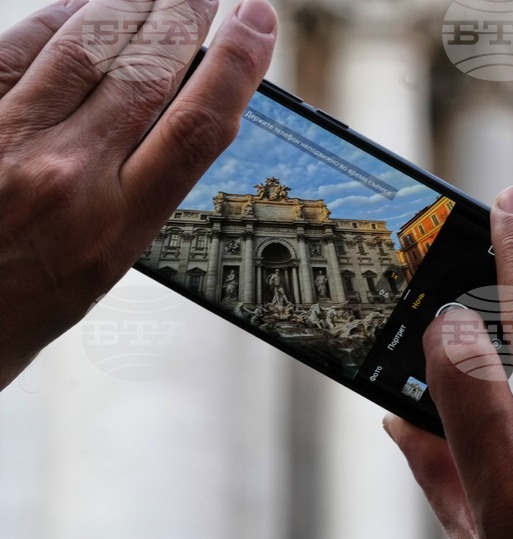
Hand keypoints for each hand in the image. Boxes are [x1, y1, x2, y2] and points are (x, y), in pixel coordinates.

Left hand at [0, 0, 276, 388]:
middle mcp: (63, 176)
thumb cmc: (16, 305)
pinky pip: (14, 49)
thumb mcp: (104, 263)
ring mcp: (6, 141)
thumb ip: (139, 190)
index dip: (237, 64)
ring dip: (131, 6)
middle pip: (144, 72)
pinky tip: (83, 6)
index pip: (196, 128)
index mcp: (112, 227)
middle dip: (184, 16)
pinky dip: (57, 17)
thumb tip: (172, 115)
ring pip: (83, 48)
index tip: (258, 23)